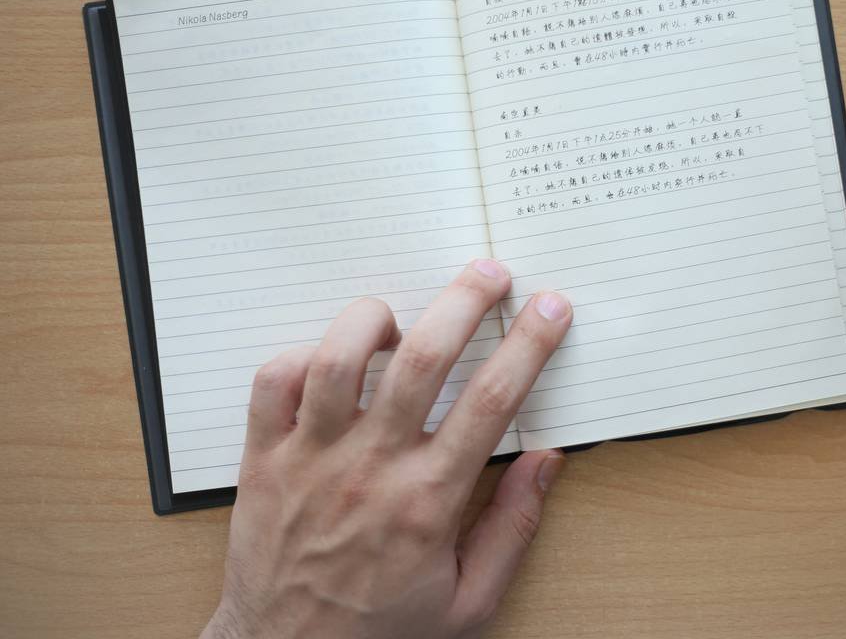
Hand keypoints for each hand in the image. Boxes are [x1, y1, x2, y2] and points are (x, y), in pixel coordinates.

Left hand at [201, 260, 572, 638]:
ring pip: (338, 358)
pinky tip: (332, 360)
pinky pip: (273, 381)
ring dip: (376, 319)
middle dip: (465, 302)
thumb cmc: (382, 629)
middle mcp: (370, 466)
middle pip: (424, 359)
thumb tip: (547, 461)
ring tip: (402, 315)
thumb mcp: (471, 601)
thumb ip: (514, 528)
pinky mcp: (265, 457)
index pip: (492, 401)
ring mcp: (311, 457)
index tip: (551, 309)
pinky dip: (302, 353)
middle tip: (490, 273)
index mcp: (428, 500)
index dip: (530, 345)